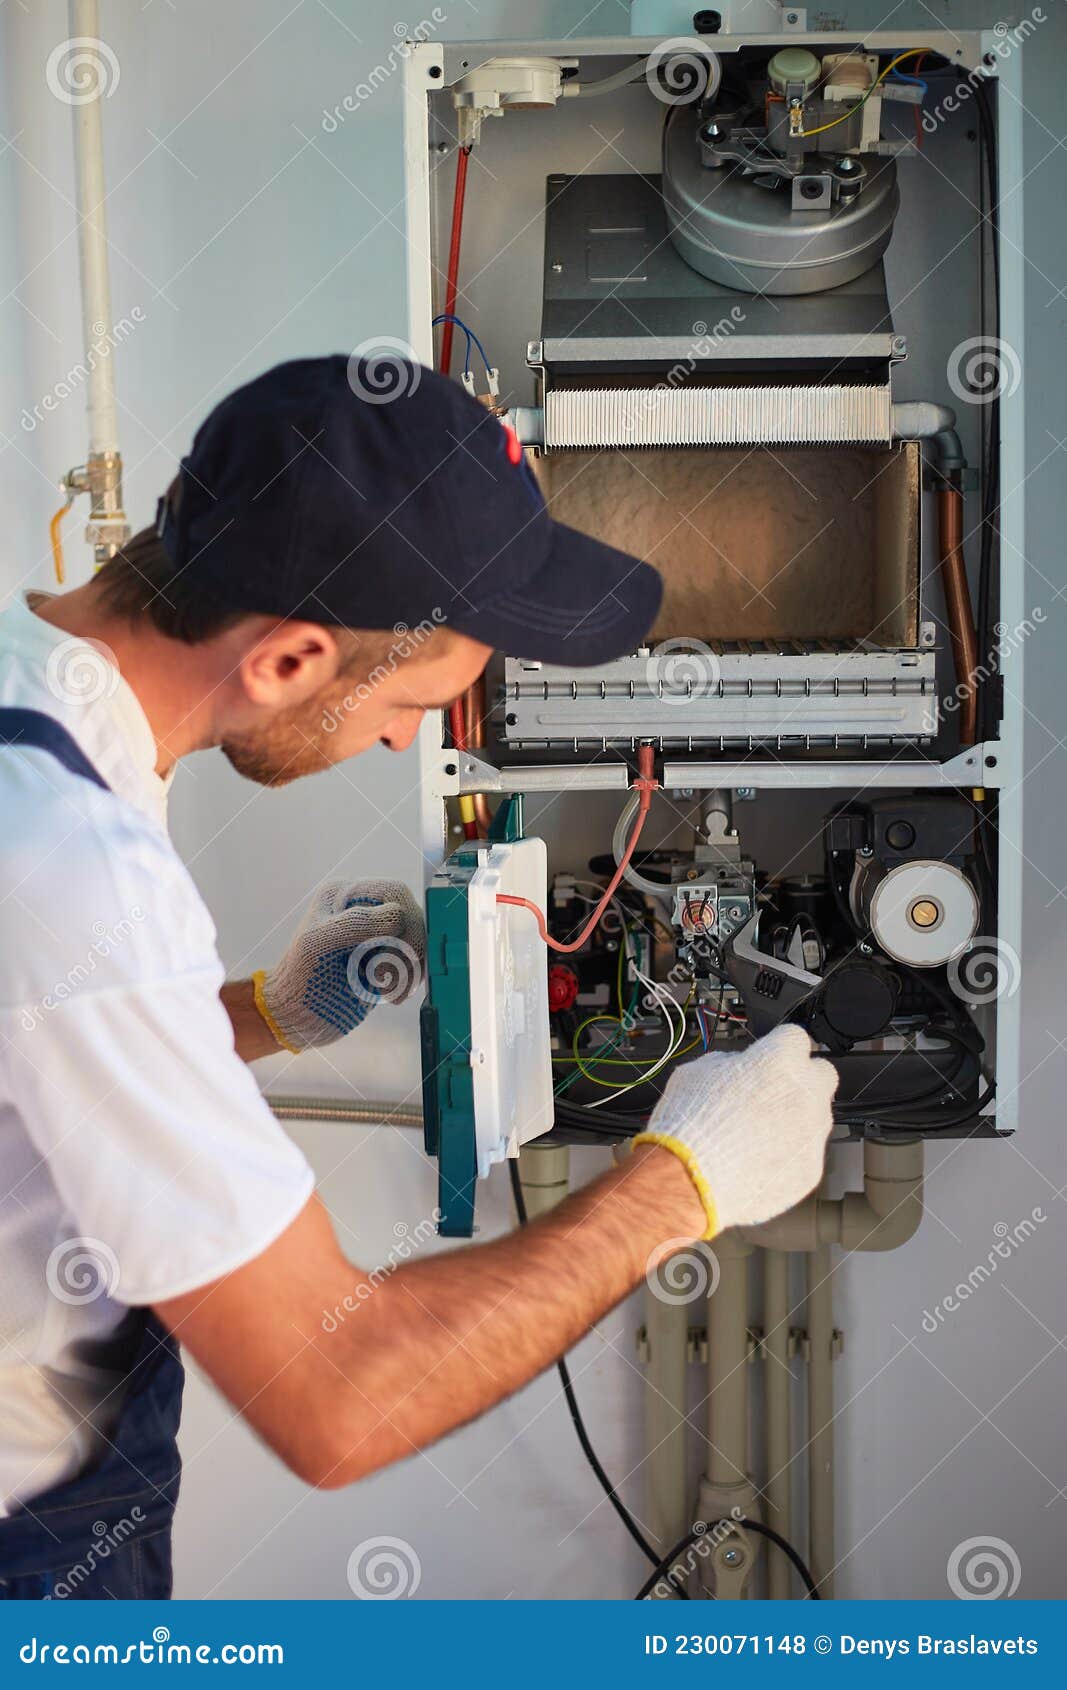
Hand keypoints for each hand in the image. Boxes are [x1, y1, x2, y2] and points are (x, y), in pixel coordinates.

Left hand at [254, 880, 425, 1051]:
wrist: (297, 1017)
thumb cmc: (299, 976)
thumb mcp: (320, 942)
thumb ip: (356, 922)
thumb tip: (399, 915)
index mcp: (347, 895)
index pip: (394, 893)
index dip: (402, 922)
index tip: (385, 956)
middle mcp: (366, 909)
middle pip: (412, 916)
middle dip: (409, 949)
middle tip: (387, 979)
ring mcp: (379, 936)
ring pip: (417, 940)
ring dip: (411, 967)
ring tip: (389, 993)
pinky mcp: (387, 961)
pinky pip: (415, 961)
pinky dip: (411, 979)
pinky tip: (393, 995)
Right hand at [633, 1025, 837, 1237]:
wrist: (690, 1179)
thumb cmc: (691, 1126)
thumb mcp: (697, 1072)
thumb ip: (729, 1063)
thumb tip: (736, 1067)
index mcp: (779, 1060)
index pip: (795, 1038)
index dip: (777, 1047)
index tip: (769, 1058)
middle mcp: (806, 1092)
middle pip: (822, 1073)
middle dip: (803, 1079)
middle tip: (775, 1092)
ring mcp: (813, 1133)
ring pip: (818, 1116)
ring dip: (796, 1118)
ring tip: (759, 1134)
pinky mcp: (812, 1168)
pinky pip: (807, 1154)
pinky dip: (789, 1155)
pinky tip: (760, 1160)